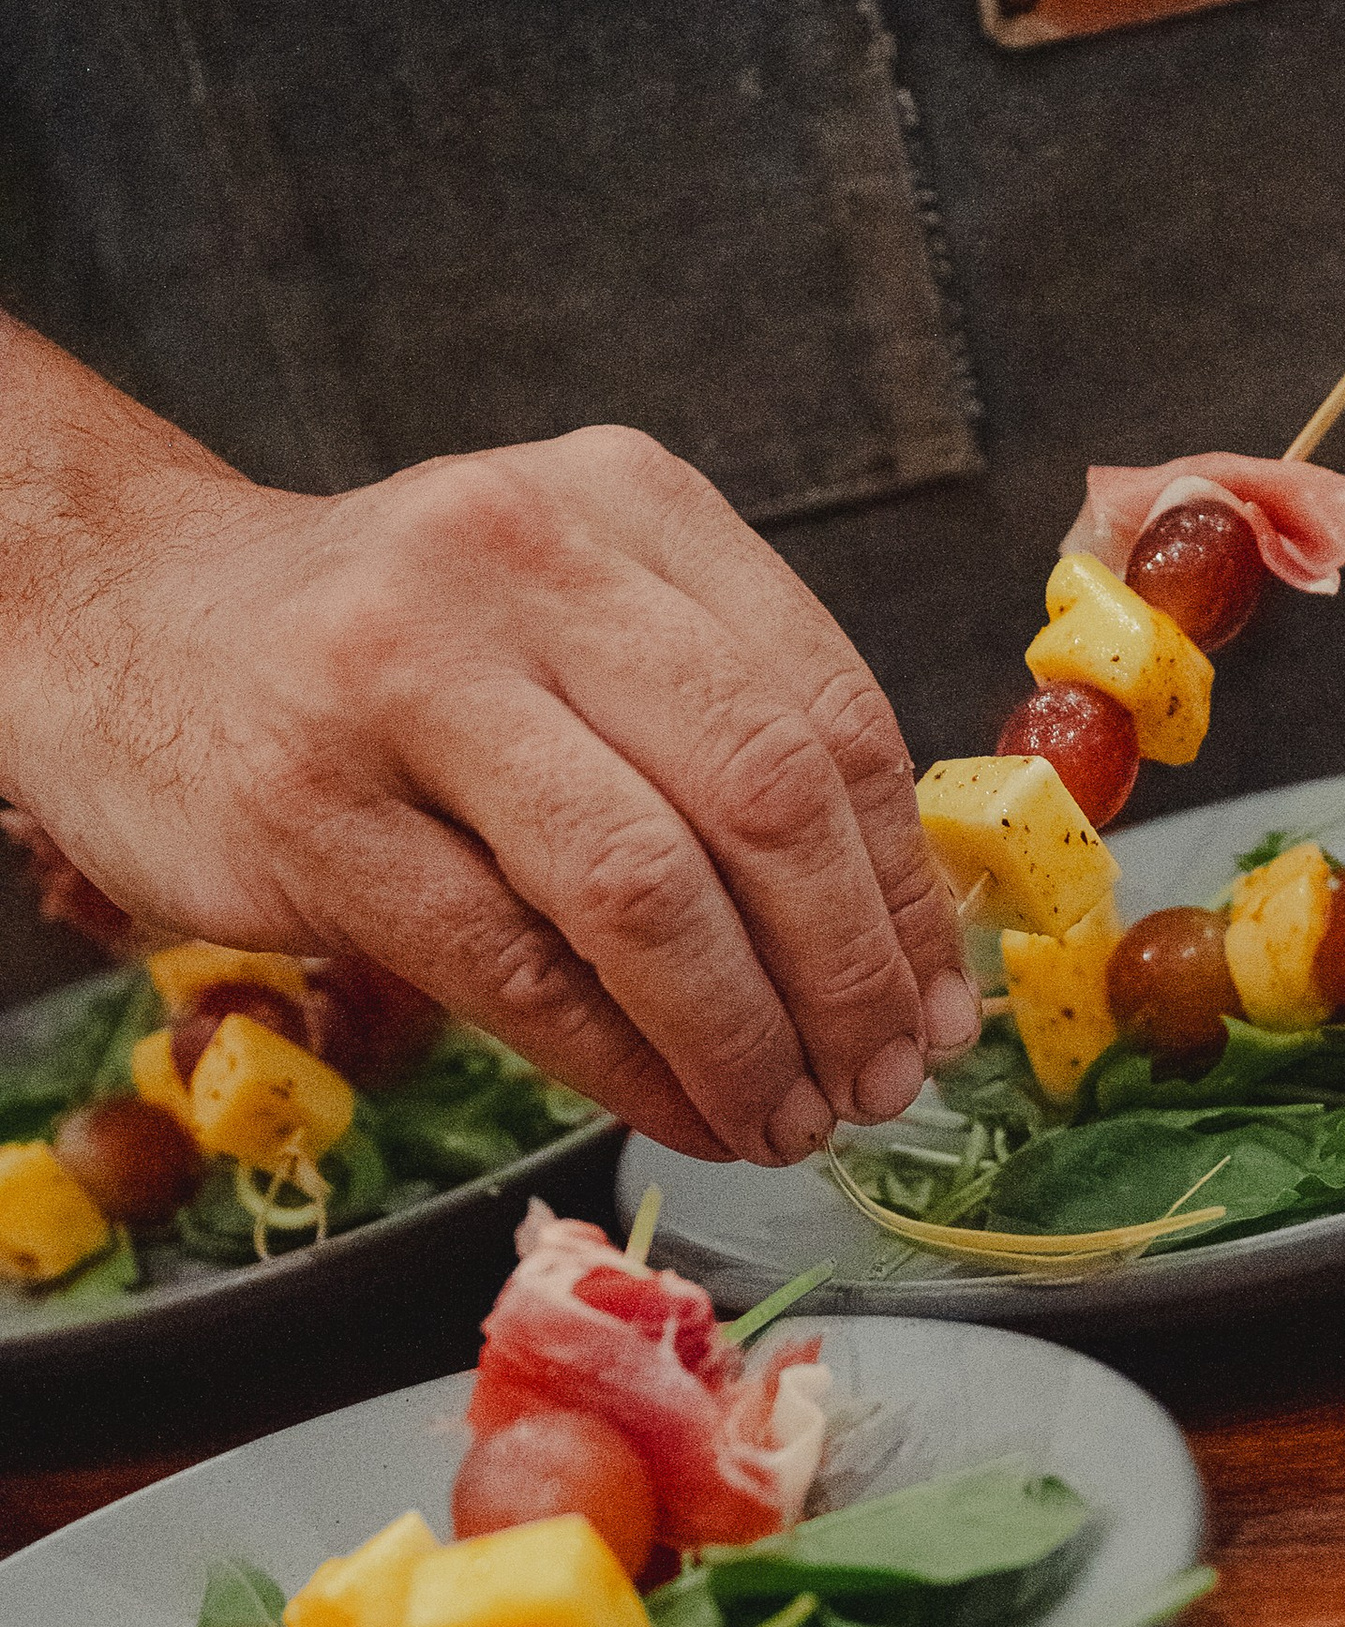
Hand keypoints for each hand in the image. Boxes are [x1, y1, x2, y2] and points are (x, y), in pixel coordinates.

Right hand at [0, 397, 975, 1164]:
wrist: (124, 628)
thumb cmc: (391, 660)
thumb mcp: (574, 629)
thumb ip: (724, 741)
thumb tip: (903, 960)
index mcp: (626, 505)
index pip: (828, 712)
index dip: (902, 892)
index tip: (936, 1012)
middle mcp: (521, 559)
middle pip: (759, 796)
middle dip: (846, 975)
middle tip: (877, 1088)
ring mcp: (404, 677)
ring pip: (645, 891)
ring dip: (744, 1038)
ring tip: (786, 1121)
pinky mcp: (316, 809)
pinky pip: (519, 970)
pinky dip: (628, 1065)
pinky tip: (681, 1109)